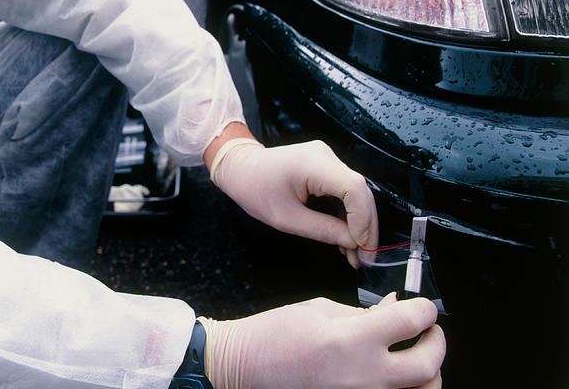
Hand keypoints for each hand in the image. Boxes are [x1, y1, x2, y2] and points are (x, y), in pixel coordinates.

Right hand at [200, 294, 444, 388]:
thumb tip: (395, 308)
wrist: (246, 368)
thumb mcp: (319, 310)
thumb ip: (363, 312)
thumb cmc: (274, 336)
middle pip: (427, 367)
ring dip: (428, 373)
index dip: (424, 309)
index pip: (409, 322)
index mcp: (350, 341)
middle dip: (437, 343)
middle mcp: (363, 376)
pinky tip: (396, 375)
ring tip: (417, 356)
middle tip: (430, 331)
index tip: (423, 306)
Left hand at [209, 139, 377, 267]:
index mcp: (313, 163)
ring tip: (354, 254)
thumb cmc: (255, 189)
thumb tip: (354, 243)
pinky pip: (345, 191)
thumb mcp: (286, 219)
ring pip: (356, 193)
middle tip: (364, 258)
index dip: (363, 219)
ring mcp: (327, 159)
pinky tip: (345, 238)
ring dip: (358, 224)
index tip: (360, 246)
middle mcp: (325, 156)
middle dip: (366, 227)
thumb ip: (323, 230)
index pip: (354, 188)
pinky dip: (348, 215)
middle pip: (360, 191)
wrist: (240, 168)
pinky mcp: (326, 167)